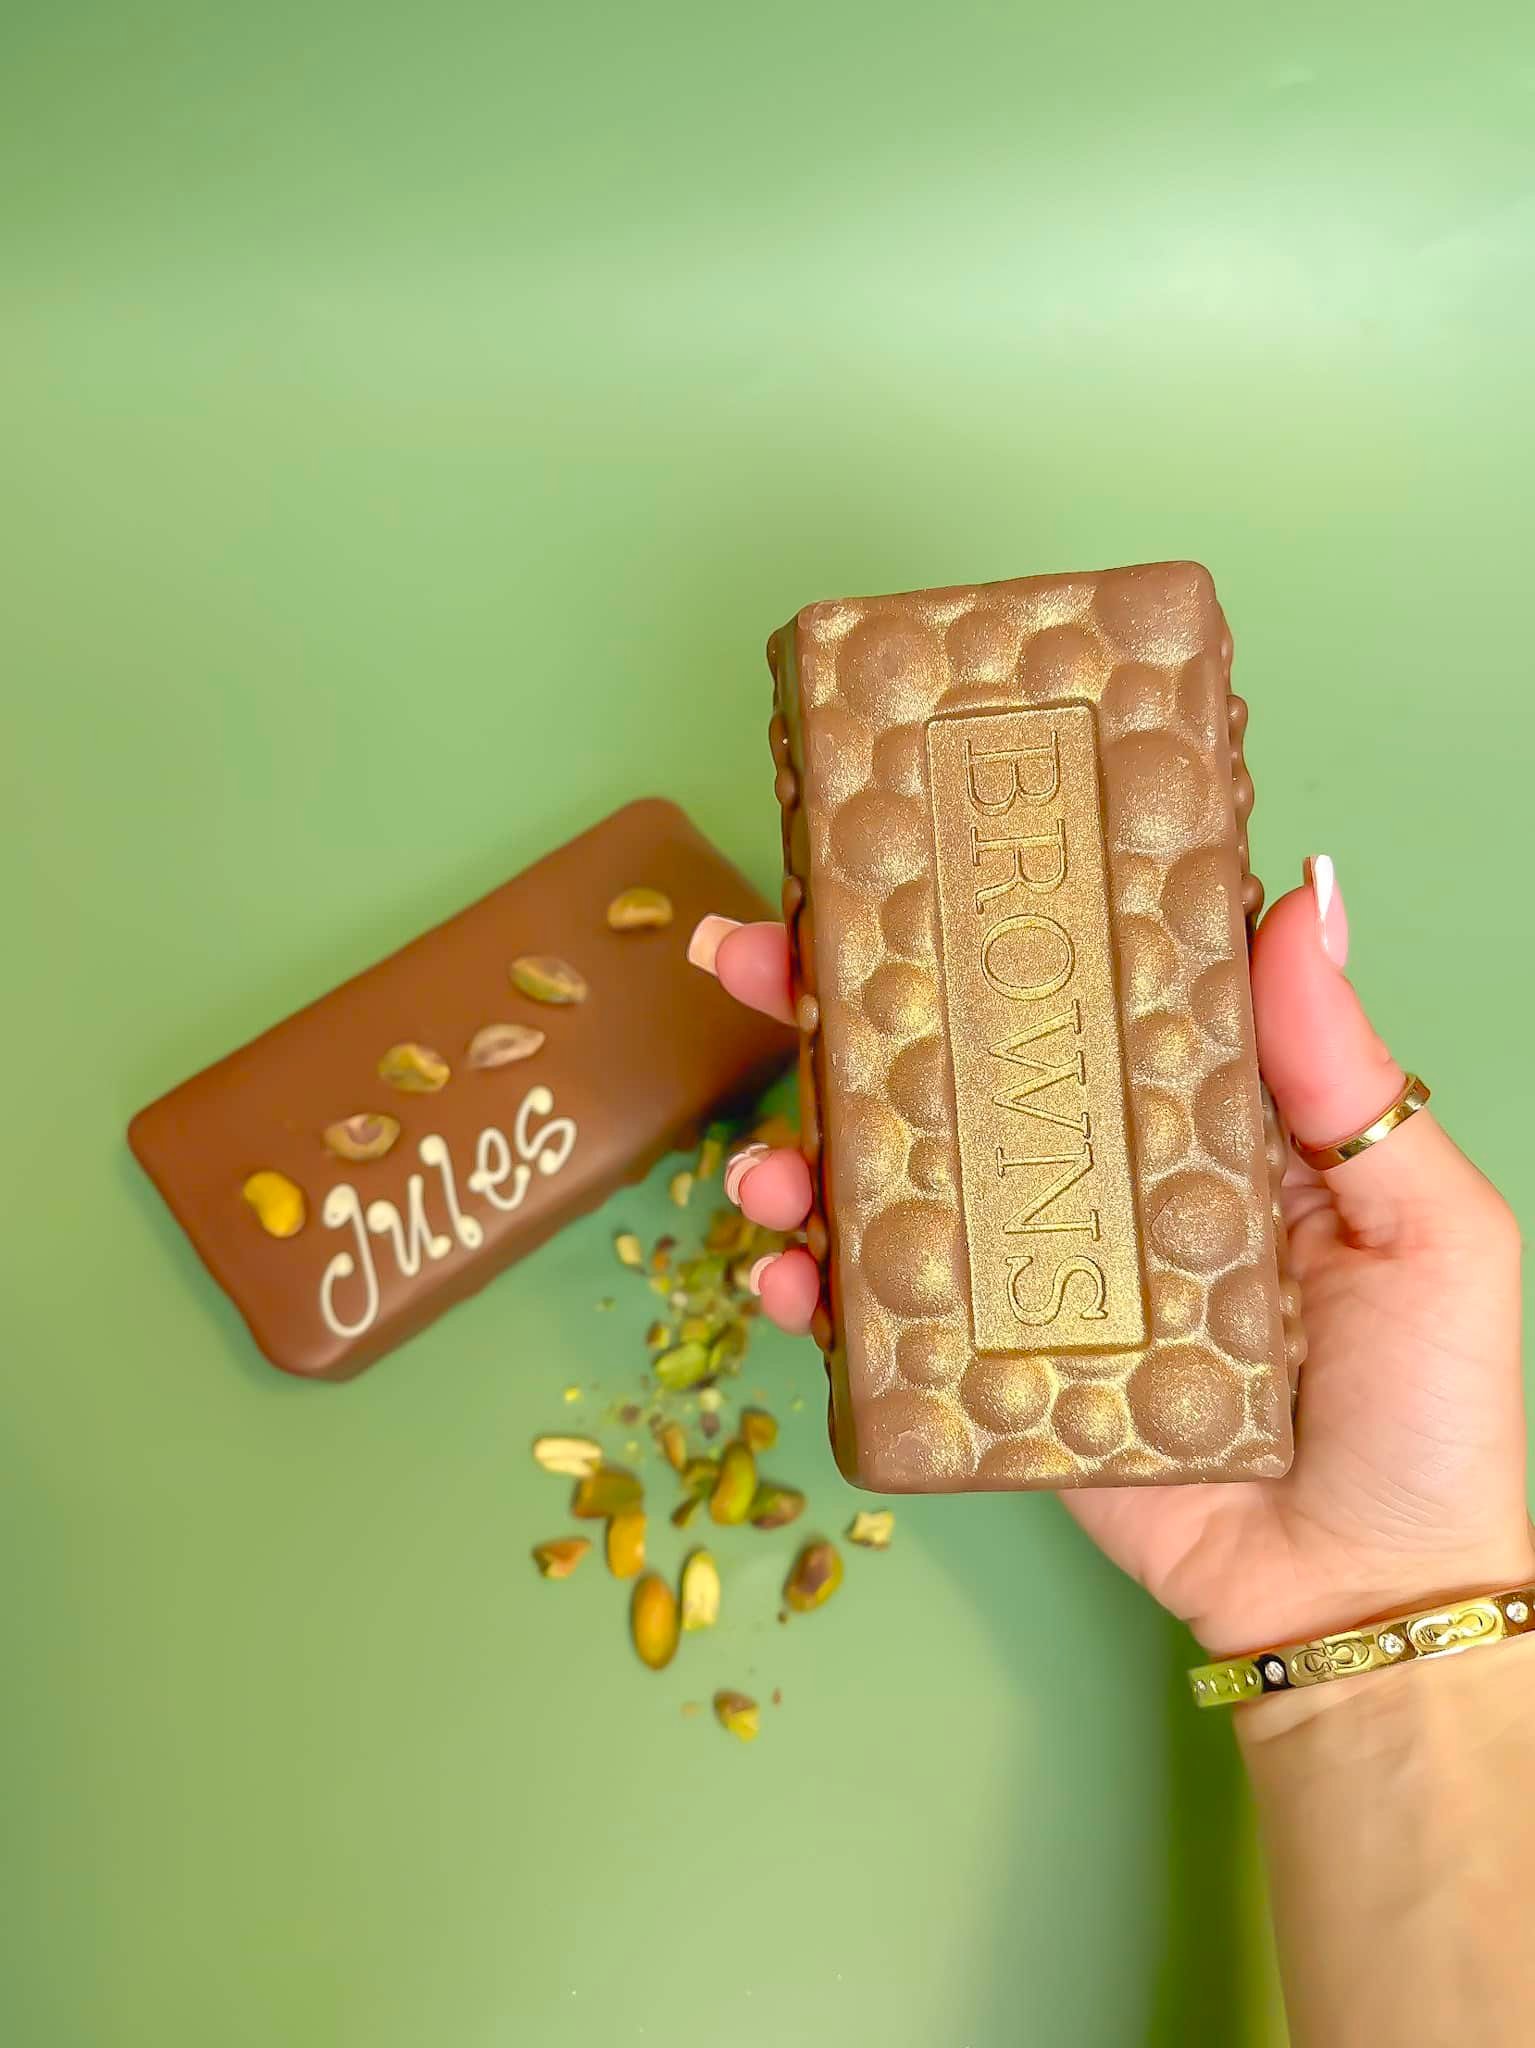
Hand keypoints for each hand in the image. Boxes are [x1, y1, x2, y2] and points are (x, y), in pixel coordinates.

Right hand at [689, 861, 1531, 1654]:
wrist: (1362, 1598)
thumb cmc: (1424, 1407)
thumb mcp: (1423, 1220)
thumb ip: (1346, 1073)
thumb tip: (1299, 890)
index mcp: (1188, 1116)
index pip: (1067, 992)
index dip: (980, 923)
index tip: (896, 856)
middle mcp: (1093, 1178)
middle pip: (947, 1068)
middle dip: (832, 1006)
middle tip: (749, 955)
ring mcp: (1032, 1276)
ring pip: (889, 1186)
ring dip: (801, 1153)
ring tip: (765, 1163)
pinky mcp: (988, 1373)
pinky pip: (882, 1319)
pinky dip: (813, 1292)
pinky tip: (784, 1277)